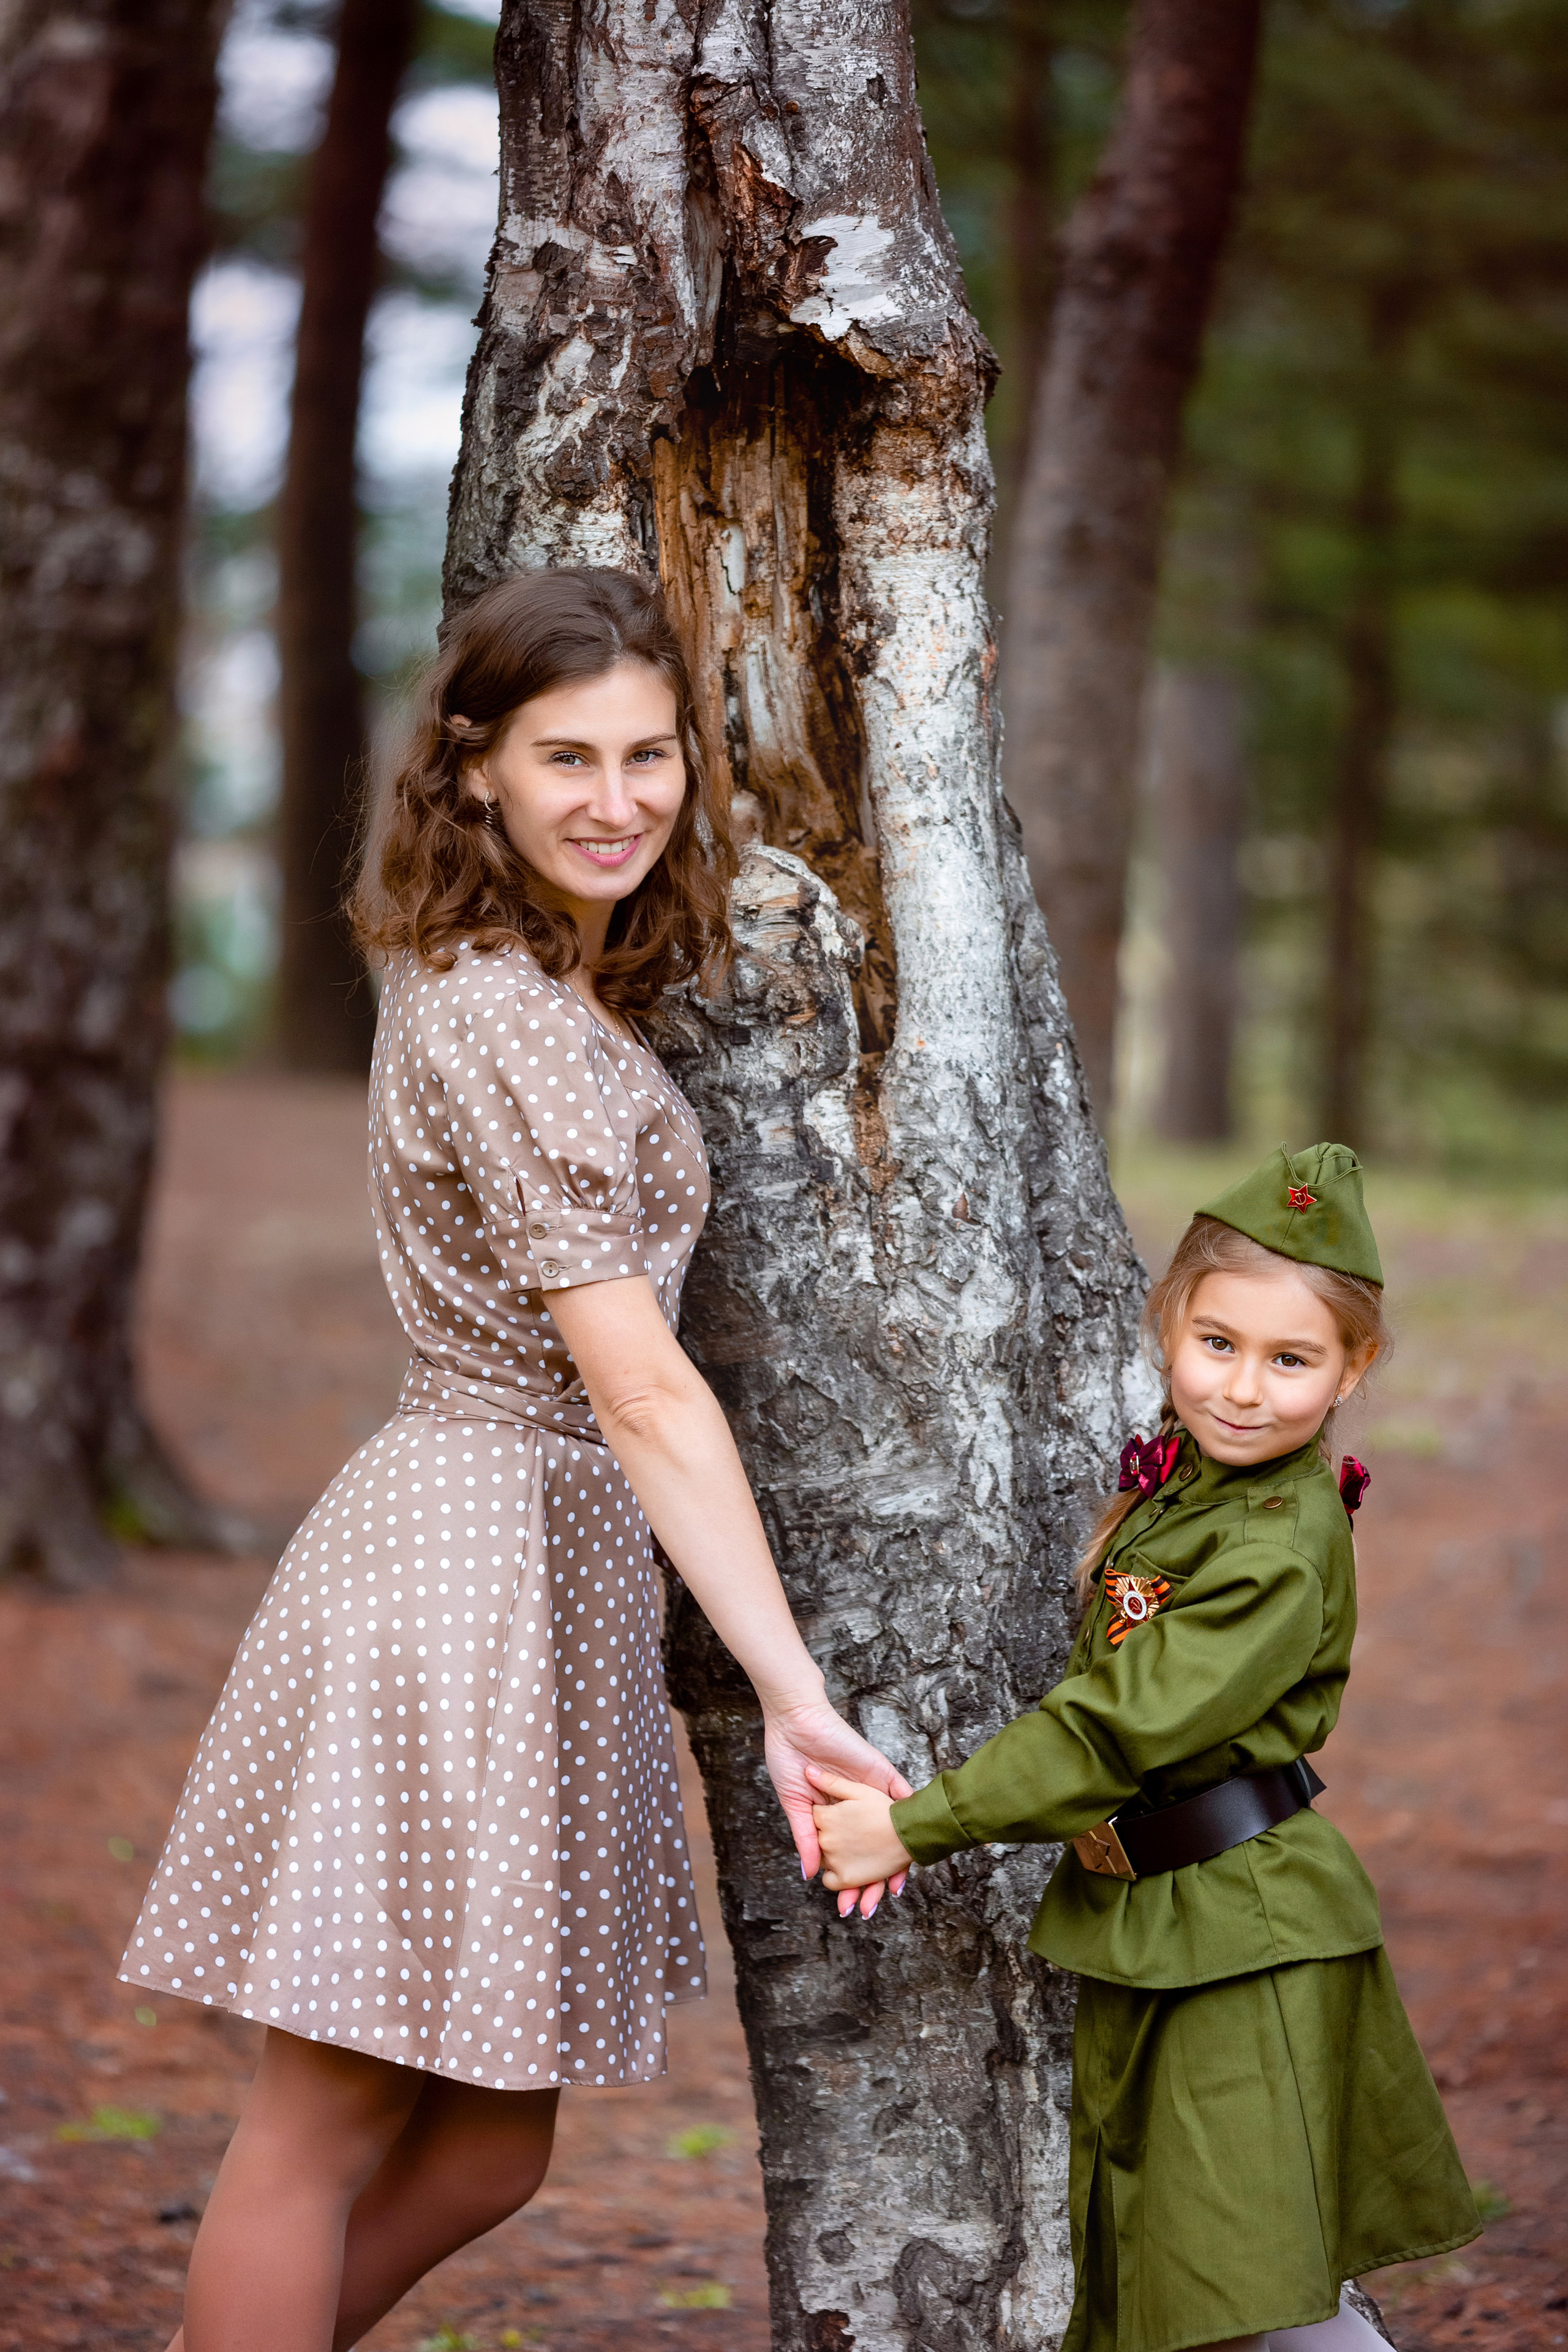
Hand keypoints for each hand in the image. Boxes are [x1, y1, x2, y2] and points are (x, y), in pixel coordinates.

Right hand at [763, 1699, 910, 1915]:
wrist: (795, 1722)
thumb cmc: (788, 1759)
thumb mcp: (795, 1805)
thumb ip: (806, 1838)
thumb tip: (810, 1874)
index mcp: (834, 1813)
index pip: (848, 1853)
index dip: (851, 1880)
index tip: (852, 1906)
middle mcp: (856, 1805)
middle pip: (871, 1848)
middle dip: (872, 1879)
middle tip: (871, 1906)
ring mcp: (871, 1789)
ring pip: (889, 1829)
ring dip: (896, 1856)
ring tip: (897, 1884)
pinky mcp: (880, 1772)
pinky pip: (902, 1794)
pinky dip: (911, 1816)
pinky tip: (917, 1840)